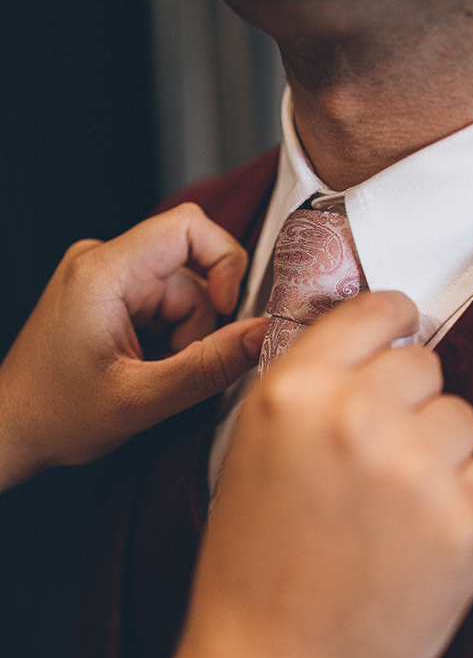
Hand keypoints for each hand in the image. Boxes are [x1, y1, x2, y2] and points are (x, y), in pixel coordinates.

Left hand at [0, 204, 267, 490]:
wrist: (11, 431)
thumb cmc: (55, 415)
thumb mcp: (142, 400)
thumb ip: (209, 367)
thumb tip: (261, 335)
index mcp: (104, 272)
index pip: (188, 227)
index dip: (224, 264)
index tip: (228, 311)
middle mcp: (103, 263)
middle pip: (190, 272)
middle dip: (198, 324)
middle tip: (173, 369)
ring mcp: (104, 278)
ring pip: (181, 293)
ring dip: (182, 337)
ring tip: (150, 375)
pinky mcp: (108, 296)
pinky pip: (162, 305)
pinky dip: (167, 339)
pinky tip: (143, 368)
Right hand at [107, 291, 472, 657]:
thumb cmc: (254, 571)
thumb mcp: (254, 451)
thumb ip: (311, 389)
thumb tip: (370, 351)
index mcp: (295, 394)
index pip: (372, 312)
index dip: (393, 316)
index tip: (405, 322)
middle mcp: (357, 418)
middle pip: (424, 363)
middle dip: (407, 399)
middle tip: (379, 452)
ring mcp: (418, 469)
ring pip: (460, 418)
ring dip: (435, 451)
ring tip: (390, 506)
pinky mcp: (467, 522)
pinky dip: (459, 503)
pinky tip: (412, 539)